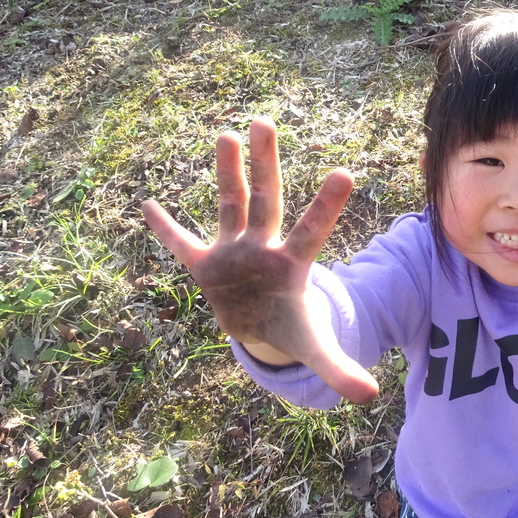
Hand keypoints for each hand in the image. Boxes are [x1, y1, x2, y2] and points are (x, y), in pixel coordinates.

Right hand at [142, 117, 378, 404]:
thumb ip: (339, 367)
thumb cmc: (290, 328)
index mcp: (291, 264)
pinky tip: (147, 203)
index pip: (312, 230)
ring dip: (226, 173)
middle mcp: (263, 247)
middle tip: (265, 121)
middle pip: (266, 199)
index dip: (327, 205)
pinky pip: (181, 244)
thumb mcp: (314, 348)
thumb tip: (370, 396)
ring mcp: (233, 251)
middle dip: (265, 163)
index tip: (346, 172)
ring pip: (229, 204)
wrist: (261, 328)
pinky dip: (165, 229)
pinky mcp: (205, 264)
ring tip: (226, 133)